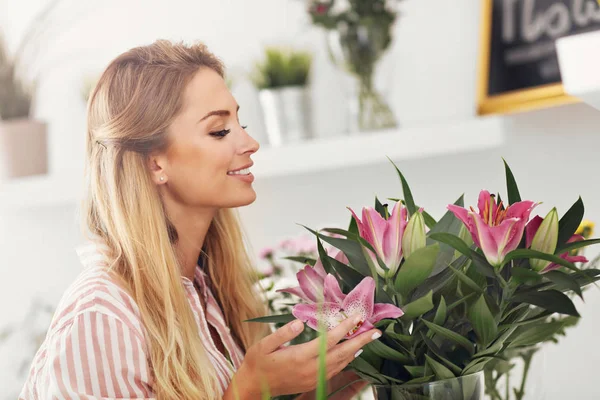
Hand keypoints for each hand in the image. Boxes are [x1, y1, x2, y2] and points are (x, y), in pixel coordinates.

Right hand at [231, 313, 380, 397]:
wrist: (253, 387)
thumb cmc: (257, 361)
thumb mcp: (264, 344)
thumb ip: (283, 333)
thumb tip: (300, 322)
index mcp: (300, 356)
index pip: (329, 340)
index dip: (345, 327)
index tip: (357, 316)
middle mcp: (311, 368)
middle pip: (342, 353)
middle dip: (360, 341)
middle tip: (377, 331)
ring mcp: (313, 378)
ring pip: (341, 363)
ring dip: (356, 350)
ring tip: (368, 338)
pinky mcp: (313, 382)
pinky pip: (335, 370)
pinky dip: (346, 360)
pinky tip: (352, 353)